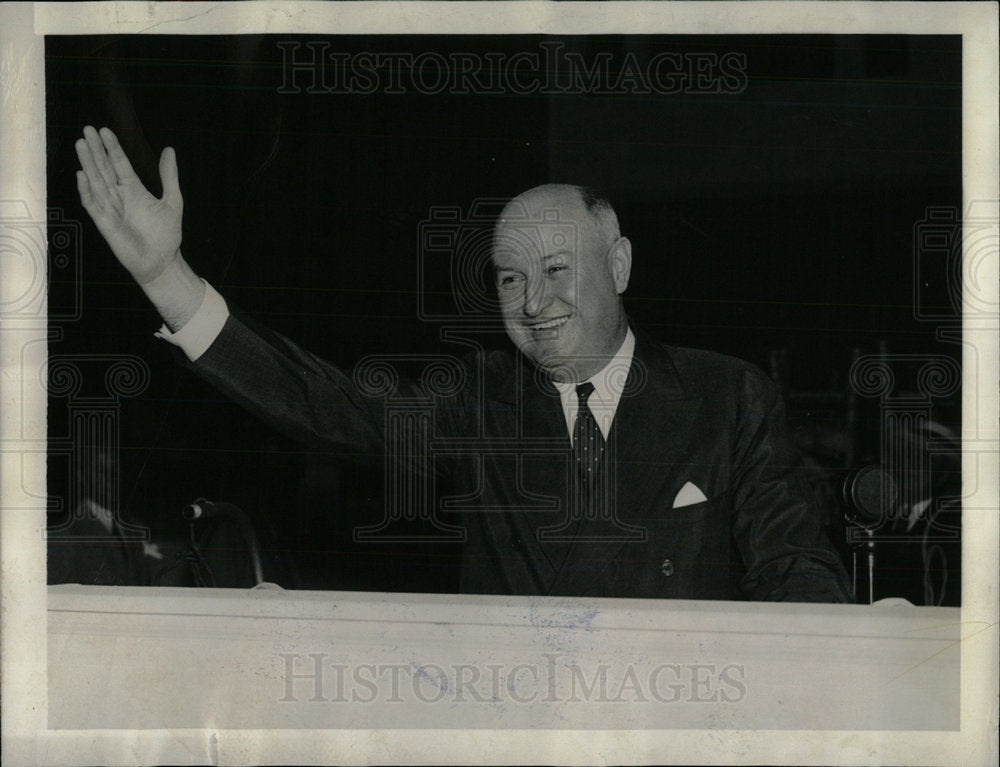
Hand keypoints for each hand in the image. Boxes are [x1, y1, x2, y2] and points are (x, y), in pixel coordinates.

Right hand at [75, 126, 182, 284]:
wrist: (161, 262)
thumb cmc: (166, 234)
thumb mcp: (173, 202)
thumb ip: (169, 177)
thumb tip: (169, 150)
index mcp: (134, 190)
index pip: (120, 164)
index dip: (112, 148)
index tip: (105, 130)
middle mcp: (120, 196)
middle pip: (104, 168)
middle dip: (96, 150)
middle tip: (88, 129)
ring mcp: (110, 208)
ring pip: (96, 181)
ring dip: (88, 164)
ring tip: (81, 144)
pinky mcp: (104, 222)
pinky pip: (92, 204)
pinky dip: (86, 190)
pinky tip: (81, 175)